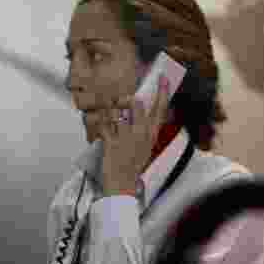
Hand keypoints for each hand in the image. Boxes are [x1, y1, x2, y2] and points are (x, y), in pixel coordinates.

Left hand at [96, 75, 171, 196]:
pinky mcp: (111, 142)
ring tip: (108, 115)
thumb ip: (145, 129)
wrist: (122, 185)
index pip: (160, 109)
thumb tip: (140, 109)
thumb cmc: (133, 166)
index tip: (163, 77)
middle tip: (120, 103)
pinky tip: (101, 128)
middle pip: (136, 104)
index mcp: (151, 135)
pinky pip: (103, 123)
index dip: (162, 92)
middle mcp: (140, 133)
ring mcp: (125, 137)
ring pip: (117, 111)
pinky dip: (99, 123)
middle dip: (126, 100)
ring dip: (110, 109)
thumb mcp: (146, 147)